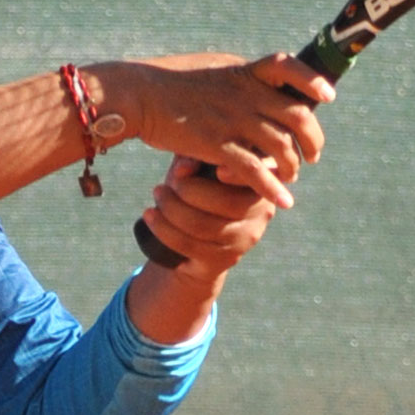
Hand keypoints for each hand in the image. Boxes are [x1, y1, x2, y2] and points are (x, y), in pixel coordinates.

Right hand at [95, 52, 330, 206]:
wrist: (138, 95)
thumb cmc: (169, 82)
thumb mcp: (211, 70)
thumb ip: (239, 78)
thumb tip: (257, 83)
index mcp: (244, 72)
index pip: (288, 68)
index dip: (312, 81)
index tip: (328, 98)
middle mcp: (246, 94)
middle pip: (298, 115)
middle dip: (313, 138)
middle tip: (313, 154)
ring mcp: (234, 119)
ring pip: (282, 146)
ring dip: (294, 166)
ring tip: (293, 176)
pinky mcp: (218, 145)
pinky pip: (256, 170)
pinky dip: (274, 188)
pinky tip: (284, 201)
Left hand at [140, 151, 288, 276]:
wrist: (195, 236)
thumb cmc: (200, 185)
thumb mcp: (201, 164)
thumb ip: (198, 155)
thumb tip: (186, 166)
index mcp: (265, 181)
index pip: (258, 177)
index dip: (239, 175)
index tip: (218, 171)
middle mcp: (262, 211)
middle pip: (226, 202)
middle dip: (188, 190)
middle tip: (164, 183)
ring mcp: (246, 238)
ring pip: (203, 225)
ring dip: (171, 209)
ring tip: (157, 195)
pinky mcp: (225, 259)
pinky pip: (189, 244)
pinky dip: (163, 229)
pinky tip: (149, 215)